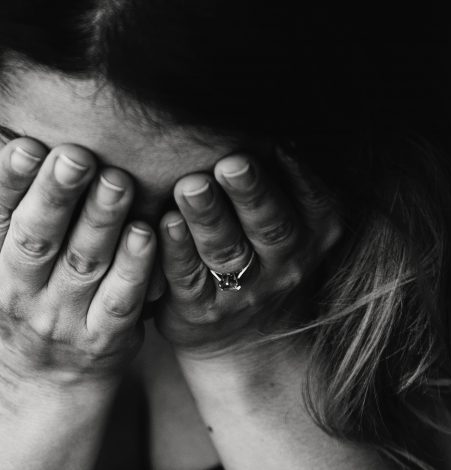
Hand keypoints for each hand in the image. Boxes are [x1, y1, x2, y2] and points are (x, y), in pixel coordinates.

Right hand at [0, 138, 155, 389]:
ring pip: (84, 264)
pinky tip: (146, 234)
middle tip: (77, 156)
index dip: (10, 182)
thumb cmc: (30, 305)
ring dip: (101, 221)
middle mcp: (22, 292)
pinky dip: (133, 268)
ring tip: (118, 181)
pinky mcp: (104, 339)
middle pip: (39, 239)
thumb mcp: (5, 264)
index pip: (1, 218)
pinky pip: (120, 300)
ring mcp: (64, 318)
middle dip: (58, 195)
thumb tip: (16, 143)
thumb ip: (17, 214)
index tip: (26, 144)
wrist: (43, 385)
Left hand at [153, 147, 341, 359]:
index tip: (279, 141)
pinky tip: (162, 224)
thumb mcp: (294, 222)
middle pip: (270, 226)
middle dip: (251, 193)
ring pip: (227, 251)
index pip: (312, 200)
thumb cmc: (266, 254)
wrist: (248, 334)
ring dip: (208, 218)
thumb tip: (259, 111)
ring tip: (190, 186)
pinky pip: (188, 278)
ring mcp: (246, 291)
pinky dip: (176, 251)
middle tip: (232, 163)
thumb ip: (283, 179)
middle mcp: (286, 263)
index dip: (297, 173)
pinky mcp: (203, 310)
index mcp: (314, 232)